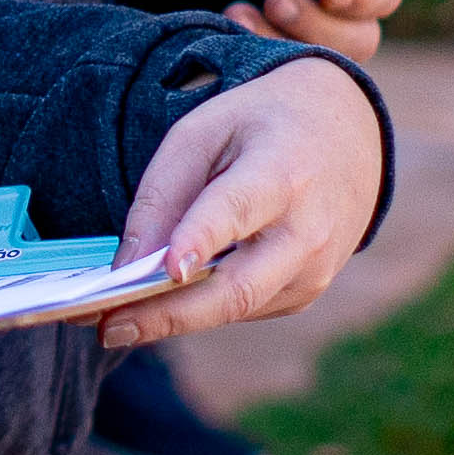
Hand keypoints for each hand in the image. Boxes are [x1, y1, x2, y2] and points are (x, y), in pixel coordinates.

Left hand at [98, 57, 385, 349]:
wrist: (347, 135)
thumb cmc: (262, 128)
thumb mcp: (202, 131)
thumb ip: (162, 193)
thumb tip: (127, 264)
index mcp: (283, 173)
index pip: (236, 211)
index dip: (200, 240)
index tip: (166, 269)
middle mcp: (309, 231)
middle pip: (237, 288)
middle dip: (168, 313)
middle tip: (106, 327)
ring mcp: (315, 270)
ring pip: (235, 308)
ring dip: (172, 319)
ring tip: (111, 321)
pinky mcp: (306, 292)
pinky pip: (243, 308)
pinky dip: (199, 308)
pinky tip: (158, 303)